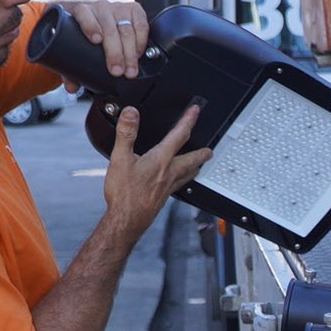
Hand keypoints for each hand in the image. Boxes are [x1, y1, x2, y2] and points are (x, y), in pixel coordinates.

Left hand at [66, 0, 148, 79]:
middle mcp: (100, 8)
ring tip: (130, 70)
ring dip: (130, 53)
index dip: (90, 26)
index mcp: (82, 12)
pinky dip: (141, 42)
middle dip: (115, 52)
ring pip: (127, 30)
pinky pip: (141, 25)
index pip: (85, 15)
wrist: (102, 22)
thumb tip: (72, 87)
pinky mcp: (134, 10)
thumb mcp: (77, 49)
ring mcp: (118, 8)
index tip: (96, 40)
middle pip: (110, 29)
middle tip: (117, 71)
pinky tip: (139, 54)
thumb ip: (71, 68)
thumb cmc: (88, 37)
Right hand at [101, 103, 211, 246]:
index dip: (188, 120)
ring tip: (200, 163)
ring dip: (196, 166)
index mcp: (160, 159)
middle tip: (210, 149)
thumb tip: (131, 113)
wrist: (126, 219)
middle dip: (202, 151)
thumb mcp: (120, 158)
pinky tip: (180, 181)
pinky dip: (185, 178)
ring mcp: (168, 186)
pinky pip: (180, 184)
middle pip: (192, 158)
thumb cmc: (124, 193)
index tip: (195, 111)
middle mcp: (169, 172)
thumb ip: (126, 133)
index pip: (179, 135)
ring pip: (189, 173)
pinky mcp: (164, 197)